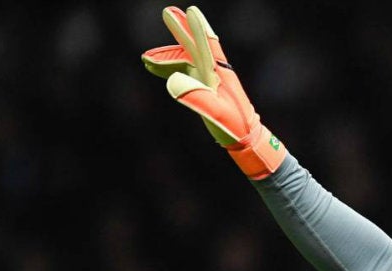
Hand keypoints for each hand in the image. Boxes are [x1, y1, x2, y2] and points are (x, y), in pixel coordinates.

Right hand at [141, 6, 285, 178]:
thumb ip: (195, 96)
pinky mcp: (205, 88)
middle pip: (194, 47)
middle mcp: (214, 72)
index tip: (191, 11)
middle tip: (167, 12)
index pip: (207, 45)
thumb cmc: (233, 126)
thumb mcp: (214, 112)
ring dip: (167, 57)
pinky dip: (170, 69)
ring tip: (146, 60)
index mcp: (219, 73)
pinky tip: (156, 69)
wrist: (245, 138)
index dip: (198, 28)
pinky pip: (185, 72)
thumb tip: (172, 80)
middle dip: (181, 31)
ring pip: (186, 60)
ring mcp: (209, 79)